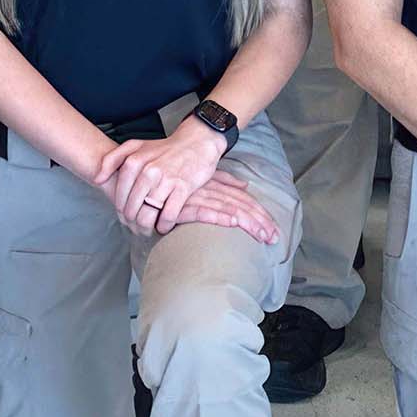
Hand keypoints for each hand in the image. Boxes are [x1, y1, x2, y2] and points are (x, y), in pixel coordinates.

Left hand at [96, 120, 229, 233]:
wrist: (196, 143)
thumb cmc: (164, 149)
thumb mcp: (135, 146)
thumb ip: (112, 159)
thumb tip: (97, 179)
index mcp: (134, 161)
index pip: (120, 196)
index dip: (121, 211)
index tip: (125, 217)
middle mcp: (148, 171)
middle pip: (132, 209)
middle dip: (132, 222)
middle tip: (136, 228)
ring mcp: (165, 180)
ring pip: (148, 215)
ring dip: (146, 227)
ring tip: (148, 230)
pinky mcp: (183, 188)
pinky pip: (168, 215)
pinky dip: (164, 225)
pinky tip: (163, 226)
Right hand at [159, 169, 283, 245]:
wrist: (142, 180)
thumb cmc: (172, 183)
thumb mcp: (201, 179)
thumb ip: (222, 181)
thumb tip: (245, 184)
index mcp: (214, 184)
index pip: (242, 199)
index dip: (259, 212)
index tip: (274, 228)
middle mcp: (207, 189)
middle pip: (239, 205)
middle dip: (259, 221)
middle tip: (274, 237)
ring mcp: (195, 196)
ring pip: (227, 208)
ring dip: (247, 222)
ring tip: (262, 236)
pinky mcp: (181, 205)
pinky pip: (203, 211)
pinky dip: (218, 216)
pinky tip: (233, 222)